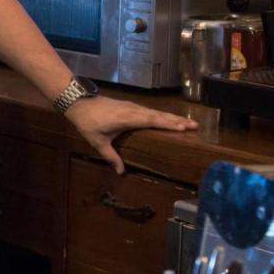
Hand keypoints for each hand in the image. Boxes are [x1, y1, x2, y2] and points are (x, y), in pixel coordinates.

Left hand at [64, 96, 197, 174]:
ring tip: (188, 122)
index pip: (152, 121)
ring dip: (172, 117)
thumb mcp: (97, 141)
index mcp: (128, 118)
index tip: (183, 128)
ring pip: (156, 112)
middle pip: (159, 115)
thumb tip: (121, 172)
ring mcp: (133, 107)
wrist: (77, 101)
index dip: (168, 124)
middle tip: (195, 125)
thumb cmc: (87, 122)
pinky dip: (162, 115)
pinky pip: (150, 111)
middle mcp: (134, 110)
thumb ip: (110, 156)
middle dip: (177, 120)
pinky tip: (169, 119)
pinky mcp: (130, 106)